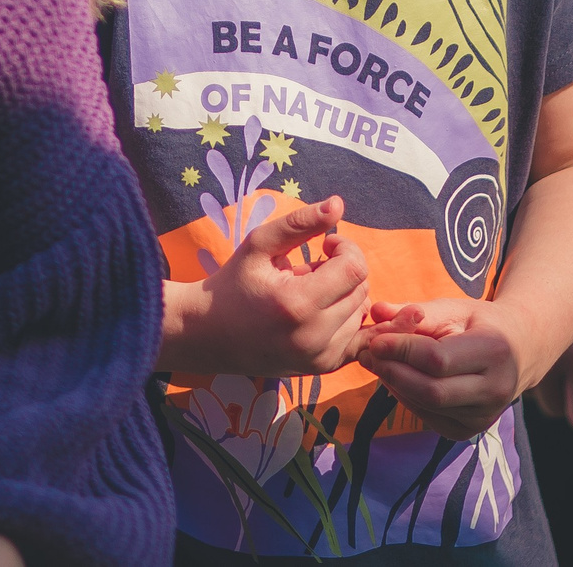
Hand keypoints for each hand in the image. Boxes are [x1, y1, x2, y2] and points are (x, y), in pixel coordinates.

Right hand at [159, 196, 368, 375]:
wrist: (210, 334)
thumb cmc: (234, 284)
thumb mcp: (259, 245)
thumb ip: (300, 222)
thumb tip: (338, 204)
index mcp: (297, 304)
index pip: (354, 269)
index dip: (346, 248)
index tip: (325, 245)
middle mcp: (313, 338)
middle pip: (362, 291)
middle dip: (345, 270)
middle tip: (313, 268)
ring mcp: (319, 358)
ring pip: (362, 314)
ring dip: (345, 295)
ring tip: (312, 292)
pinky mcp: (322, 369)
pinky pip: (357, 338)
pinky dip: (347, 319)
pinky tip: (322, 310)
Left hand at [357, 293, 550, 441]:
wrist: (518, 352)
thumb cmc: (481, 324)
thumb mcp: (455, 309)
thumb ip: (416, 311)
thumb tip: (377, 311)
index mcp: (495, 352)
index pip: (438, 360)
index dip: (402, 351)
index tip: (375, 340)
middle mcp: (495, 390)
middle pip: (431, 391)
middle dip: (393, 372)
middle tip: (368, 355)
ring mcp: (483, 416)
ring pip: (427, 406)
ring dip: (395, 385)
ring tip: (378, 364)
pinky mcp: (469, 431)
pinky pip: (428, 417)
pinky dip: (407, 398)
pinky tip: (397, 379)